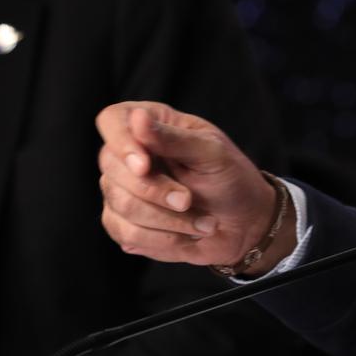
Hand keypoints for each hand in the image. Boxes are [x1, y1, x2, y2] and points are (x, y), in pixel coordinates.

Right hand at [95, 102, 286, 270]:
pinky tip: (187, 234)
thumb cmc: (231, 179)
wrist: (244, 224)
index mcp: (152, 124)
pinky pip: (126, 233)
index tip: (144, 166)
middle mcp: (130, 154)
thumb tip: (137, 117)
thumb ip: (173, 138)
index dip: (121, 143)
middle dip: (155, 191)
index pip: (112, 121)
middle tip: (189, 199)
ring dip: (168, 219)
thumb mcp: (211, 153)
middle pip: (111, 167)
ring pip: (120, 204)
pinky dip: (163, 238)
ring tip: (202, 221)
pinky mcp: (123, 223)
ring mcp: (122, 190)